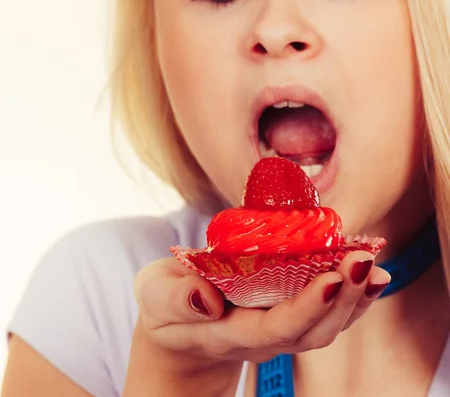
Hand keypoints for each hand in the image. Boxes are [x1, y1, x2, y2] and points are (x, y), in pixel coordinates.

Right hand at [134, 251, 390, 363]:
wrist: (179, 331)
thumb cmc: (166, 305)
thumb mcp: (156, 296)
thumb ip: (175, 298)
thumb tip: (206, 299)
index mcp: (228, 332)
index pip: (275, 328)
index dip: (307, 307)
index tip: (333, 277)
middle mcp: (261, 338)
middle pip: (311, 331)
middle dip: (342, 297)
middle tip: (362, 258)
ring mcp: (278, 331)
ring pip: (325, 326)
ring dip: (354, 297)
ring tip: (373, 264)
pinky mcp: (288, 317)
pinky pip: (327, 313)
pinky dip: (353, 296)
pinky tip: (371, 275)